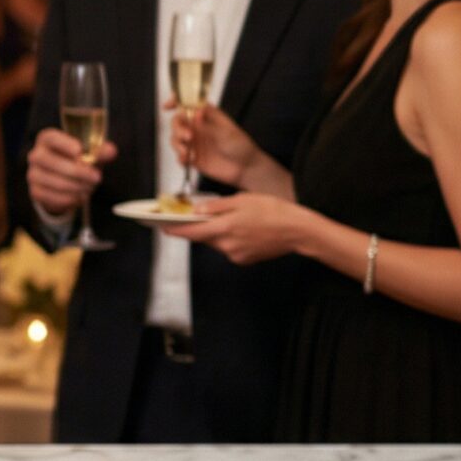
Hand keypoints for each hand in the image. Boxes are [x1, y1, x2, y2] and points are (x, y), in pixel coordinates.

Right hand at [27, 128, 114, 216]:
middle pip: (49, 161)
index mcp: (47, 139)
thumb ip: (100, 151)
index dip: (64, 143)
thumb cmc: (78, 160)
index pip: (51, 138)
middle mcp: (36, 155)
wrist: (64, 180)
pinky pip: (51, 196)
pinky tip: (80, 196)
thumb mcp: (91, 153)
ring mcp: (33, 174)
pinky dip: (69, 198)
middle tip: (96, 177)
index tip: (79, 151)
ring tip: (89, 188)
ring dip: (75, 186)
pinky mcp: (35, 191)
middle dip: (75, 171)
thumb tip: (111, 151)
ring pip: (52, 181)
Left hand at [169, 191, 313, 264]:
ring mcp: (236, 255)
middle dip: (200, 228)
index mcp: (224, 228)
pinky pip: (230, 248)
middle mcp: (227, 246)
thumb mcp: (242, 200)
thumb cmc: (273, 210)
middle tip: (198, 216)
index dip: (174, 230)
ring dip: (218, 232)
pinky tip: (244, 230)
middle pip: (204, 237)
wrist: (299, 231)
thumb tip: (196, 211)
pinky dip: (231, 239)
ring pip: (217, 242)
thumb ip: (216, 207)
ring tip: (232, 219)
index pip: (191, 232)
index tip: (162, 227)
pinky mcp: (245, 260)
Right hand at [170, 101, 258, 188]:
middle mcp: (199, 128)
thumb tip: (195, 113)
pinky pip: (180, 155)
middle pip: (178, 121)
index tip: (167, 106)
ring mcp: (195, 143)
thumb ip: (208, 125)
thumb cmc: (241, 147)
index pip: (189, 104)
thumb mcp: (226, 134)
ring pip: (176, 138)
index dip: (177, 101)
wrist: (246, 169)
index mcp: (208, 116)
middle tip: (188, 137)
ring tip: (187, 152)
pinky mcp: (193, 157)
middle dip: (178, 128)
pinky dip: (180, 158)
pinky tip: (187, 161)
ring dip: (177, 144)